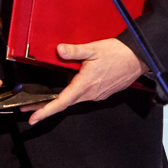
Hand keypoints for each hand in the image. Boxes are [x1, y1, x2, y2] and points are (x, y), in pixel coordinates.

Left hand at [21, 39, 146, 125]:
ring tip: (42, 101)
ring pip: (74, 100)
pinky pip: (83, 96)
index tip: (33, 118)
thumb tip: (59, 50)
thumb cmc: (118, 54)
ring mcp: (97, 94)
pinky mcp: (102, 92)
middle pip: (64, 103)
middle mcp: (91, 93)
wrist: (138, 58)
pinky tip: (66, 89)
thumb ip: (74, 51)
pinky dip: (71, 95)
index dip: (45, 111)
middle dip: (45, 107)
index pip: (61, 102)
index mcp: (85, 85)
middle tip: (28, 108)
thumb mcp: (93, 49)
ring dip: (58, 101)